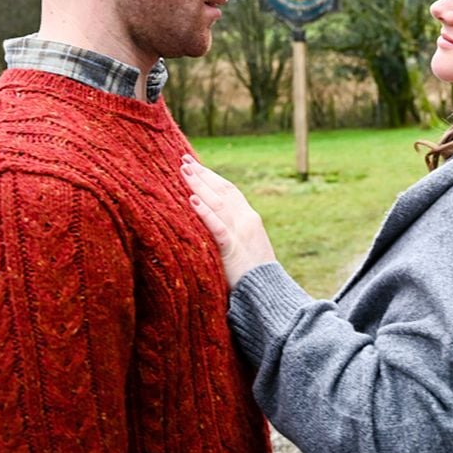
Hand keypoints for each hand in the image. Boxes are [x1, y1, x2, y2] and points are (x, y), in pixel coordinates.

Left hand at [180, 155, 276, 287]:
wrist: (269, 293)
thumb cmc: (255, 274)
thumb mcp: (247, 246)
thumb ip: (234, 231)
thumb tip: (217, 221)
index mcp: (250, 218)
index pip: (229, 190)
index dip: (212, 175)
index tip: (196, 164)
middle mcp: (246, 220)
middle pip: (222, 191)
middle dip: (202, 174)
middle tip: (183, 159)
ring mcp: (241, 233)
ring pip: (218, 203)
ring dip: (200, 185)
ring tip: (184, 171)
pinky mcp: (233, 250)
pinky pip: (217, 228)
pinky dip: (205, 213)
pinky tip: (192, 201)